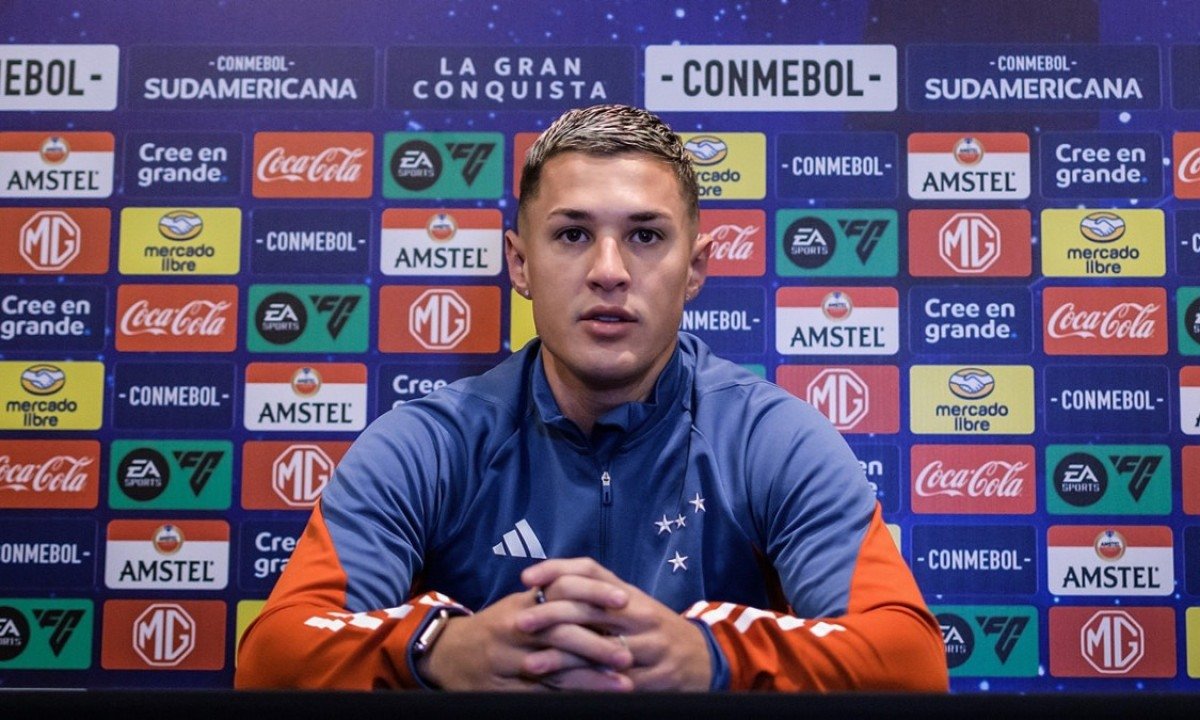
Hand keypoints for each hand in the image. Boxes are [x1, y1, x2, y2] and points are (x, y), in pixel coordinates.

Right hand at [416, 586, 632, 690]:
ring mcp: (506, 661)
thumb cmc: (494, 627)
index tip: (625, 601)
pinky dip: (567, 698)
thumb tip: (597, 593)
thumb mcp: (519, 605)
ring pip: (554, 669)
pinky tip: (591, 703)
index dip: (594, 596)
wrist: (446, 652)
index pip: (563, 593)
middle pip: (561, 634)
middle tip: (629, 654)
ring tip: (624, 684)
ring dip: (591, 678)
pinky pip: (539, 694)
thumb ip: (552, 598)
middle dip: (598, 645)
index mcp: (522, 604)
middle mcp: (514, 630)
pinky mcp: (502, 689)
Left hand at [518, 558, 712, 690]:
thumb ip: (597, 595)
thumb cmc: (656, 630)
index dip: (557, 570)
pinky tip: (562, 690)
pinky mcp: (655, 678)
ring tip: (531, 663)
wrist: (706, 658)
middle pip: (591, 608)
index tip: (527, 578)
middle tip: (520, 622)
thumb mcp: (631, 605)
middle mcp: (641, 614)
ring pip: (600, 649)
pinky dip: (586, 686)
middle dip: (551, 615)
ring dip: (562, 658)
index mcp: (630, 594)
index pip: (590, 571)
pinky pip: (615, 682)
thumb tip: (550, 584)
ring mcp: (650, 647)